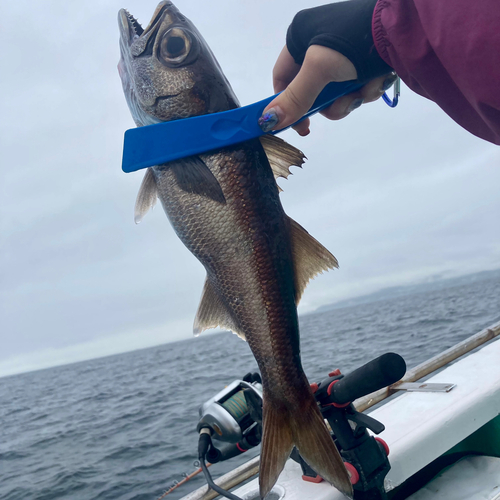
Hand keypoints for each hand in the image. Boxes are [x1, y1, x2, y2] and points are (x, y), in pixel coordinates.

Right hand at [259, 45, 395, 135]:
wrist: (404, 30)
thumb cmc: (355, 42)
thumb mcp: (320, 70)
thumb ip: (295, 98)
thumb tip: (268, 122)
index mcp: (301, 36)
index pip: (282, 78)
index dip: (285, 103)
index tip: (297, 124)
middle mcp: (320, 44)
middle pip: (311, 91)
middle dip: (329, 103)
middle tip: (339, 107)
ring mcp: (343, 54)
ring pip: (335, 94)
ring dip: (350, 99)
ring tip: (362, 90)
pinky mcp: (364, 62)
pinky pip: (355, 87)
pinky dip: (365, 90)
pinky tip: (376, 80)